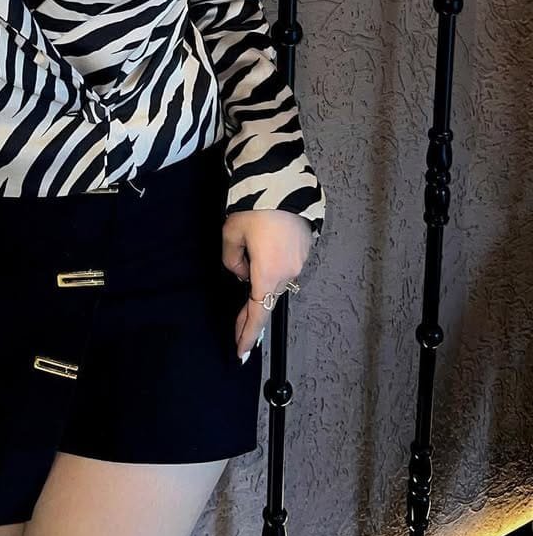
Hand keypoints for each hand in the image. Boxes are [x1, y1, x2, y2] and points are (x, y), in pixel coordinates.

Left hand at [222, 209, 312, 360]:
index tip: (240, 352)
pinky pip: (285, 266)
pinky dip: (272, 268)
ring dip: (261, 282)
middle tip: (237, 332)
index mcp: (269, 273)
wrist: (283, 182)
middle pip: (267, 298)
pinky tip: (262, 253)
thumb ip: (232, 259)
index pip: (258, 313)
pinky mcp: (305, 249)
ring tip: (246, 272)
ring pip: (276, 280)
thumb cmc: (254, 208)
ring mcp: (300, 261)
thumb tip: (243, 272)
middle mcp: (289, 272)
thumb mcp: (231, 233)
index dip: (247, 334)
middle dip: (251, 313)